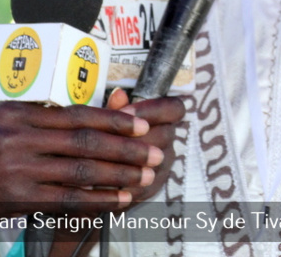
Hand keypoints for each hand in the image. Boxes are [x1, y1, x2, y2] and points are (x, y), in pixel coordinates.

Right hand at [0, 100, 179, 255]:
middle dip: (126, 147)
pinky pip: (66, 200)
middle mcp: (19, 139)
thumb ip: (29, 113)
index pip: (76, 113)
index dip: (113, 118)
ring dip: (119, 174)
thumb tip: (73, 107)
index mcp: (16, 113)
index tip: (140, 122)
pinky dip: (96, 200)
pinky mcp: (16, 200)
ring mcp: (18, 170)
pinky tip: (117, 200)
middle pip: (85, 141)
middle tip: (154, 151)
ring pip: (81, 171)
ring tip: (145, 175)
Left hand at [107, 87, 185, 202]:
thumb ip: (115, 109)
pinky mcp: (154, 187)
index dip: (152, 110)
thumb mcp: (110, 119)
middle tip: (109, 138)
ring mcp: (164, 165)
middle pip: (165, 135)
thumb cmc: (110, 134)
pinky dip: (125, 185)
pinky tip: (104, 183)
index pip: (175, 108)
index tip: (126, 112)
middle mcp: (169, 140)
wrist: (105, 167)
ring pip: (156, 163)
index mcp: (164, 118)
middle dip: (136, 137)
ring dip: (131, 162)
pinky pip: (145, 188)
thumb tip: (118, 93)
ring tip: (105, 160)